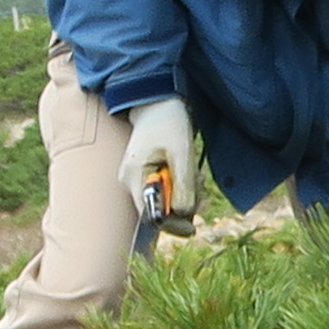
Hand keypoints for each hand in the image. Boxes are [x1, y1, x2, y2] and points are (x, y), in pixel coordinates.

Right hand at [118, 96, 199, 224]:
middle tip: (198, 183)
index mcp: (135, 177)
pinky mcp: (146, 176)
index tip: (191, 227)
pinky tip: (187, 173)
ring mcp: (136, 179)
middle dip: (181, 205)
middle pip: (157, 212)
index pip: (149, 216)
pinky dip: (179, 188)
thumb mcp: (182, 152)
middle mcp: (130, 182)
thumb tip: (183, 215)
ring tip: (195, 174)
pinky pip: (164, 192)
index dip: (170, 224)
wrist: (159, 101)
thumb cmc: (169, 122)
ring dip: (184, 195)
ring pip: (163, 203)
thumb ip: (183, 185)